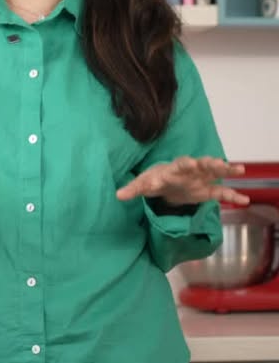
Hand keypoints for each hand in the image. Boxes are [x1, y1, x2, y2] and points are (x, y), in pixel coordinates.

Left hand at [116, 156, 248, 206]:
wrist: (164, 183)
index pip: (179, 164)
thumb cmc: (153, 180)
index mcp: (173, 168)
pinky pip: (222, 192)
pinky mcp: (207, 190)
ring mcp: (200, 179)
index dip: (184, 164)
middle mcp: (190, 170)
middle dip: (209, 163)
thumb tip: (118, 195)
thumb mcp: (142, 184)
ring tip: (240, 169)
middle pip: (201, 164)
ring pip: (215, 172)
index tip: (189, 162)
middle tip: (219, 162)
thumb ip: (133, 189)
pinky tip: (245, 200)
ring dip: (226, 170)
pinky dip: (233, 195)